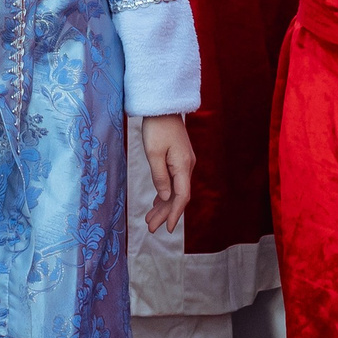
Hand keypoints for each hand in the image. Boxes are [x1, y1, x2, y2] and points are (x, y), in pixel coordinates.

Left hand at [141, 113, 194, 232]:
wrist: (163, 108)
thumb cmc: (157, 128)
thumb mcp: (153, 153)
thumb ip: (159, 176)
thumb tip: (165, 198)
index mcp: (183, 166)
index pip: (181, 197)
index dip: (175, 214)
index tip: (168, 229)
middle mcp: (187, 167)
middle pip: (177, 197)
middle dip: (165, 214)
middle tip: (151, 229)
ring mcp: (183, 164)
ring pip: (174, 191)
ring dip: (163, 206)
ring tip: (150, 220)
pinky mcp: (177, 161)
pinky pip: (172, 183)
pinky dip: (164, 194)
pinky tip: (156, 204)